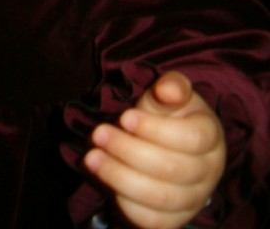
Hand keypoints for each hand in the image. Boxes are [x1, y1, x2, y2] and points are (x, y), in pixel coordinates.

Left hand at [84, 71, 225, 228]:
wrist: (166, 143)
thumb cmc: (168, 113)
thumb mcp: (169, 93)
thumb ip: (171, 87)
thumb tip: (167, 90)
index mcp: (211, 135)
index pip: (191, 138)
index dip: (155, 129)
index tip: (124, 117)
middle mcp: (209, 171)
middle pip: (172, 169)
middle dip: (128, 150)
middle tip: (97, 134)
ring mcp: (194, 199)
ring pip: (160, 198)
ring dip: (119, 177)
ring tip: (91, 157)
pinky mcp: (174, 219)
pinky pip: (152, 221)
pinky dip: (126, 203)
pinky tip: (106, 179)